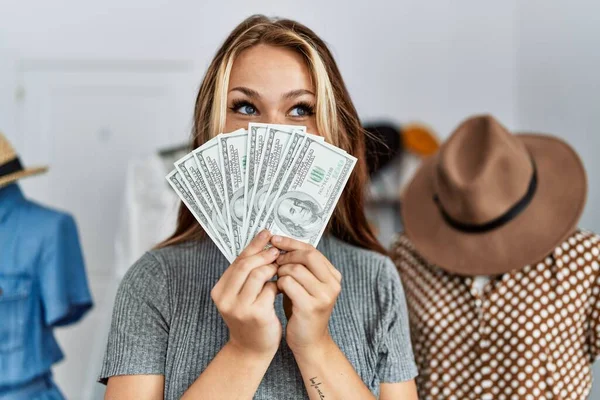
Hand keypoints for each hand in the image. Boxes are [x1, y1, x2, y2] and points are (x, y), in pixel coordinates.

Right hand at [211, 230, 281, 356]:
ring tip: (279, 270)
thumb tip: (262, 242)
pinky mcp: (256, 314)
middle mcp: (225, 298)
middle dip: (264, 254)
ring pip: (258, 274)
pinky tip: (280, 288)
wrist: (251, 349)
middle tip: (277, 251)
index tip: (267, 233)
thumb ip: (247, 273)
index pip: (237, 260)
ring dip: (272, 269)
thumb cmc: (250, 317)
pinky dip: (277, 285)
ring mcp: (239, 307)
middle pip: (246, 265)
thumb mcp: (241, 294)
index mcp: (219, 290)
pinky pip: (269, 289)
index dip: (253, 245)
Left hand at [272, 235, 341, 355]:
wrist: (309, 342)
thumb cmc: (302, 310)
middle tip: (274, 261)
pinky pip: (288, 284)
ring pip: (295, 269)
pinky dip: (279, 283)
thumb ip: (299, 266)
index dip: (291, 242)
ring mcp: (324, 295)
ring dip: (280, 271)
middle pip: (307, 255)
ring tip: (276, 279)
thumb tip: (279, 243)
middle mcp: (333, 284)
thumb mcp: (304, 285)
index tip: (274, 239)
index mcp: (333, 275)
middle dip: (286, 255)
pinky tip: (276, 289)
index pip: (312, 249)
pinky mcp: (312, 306)